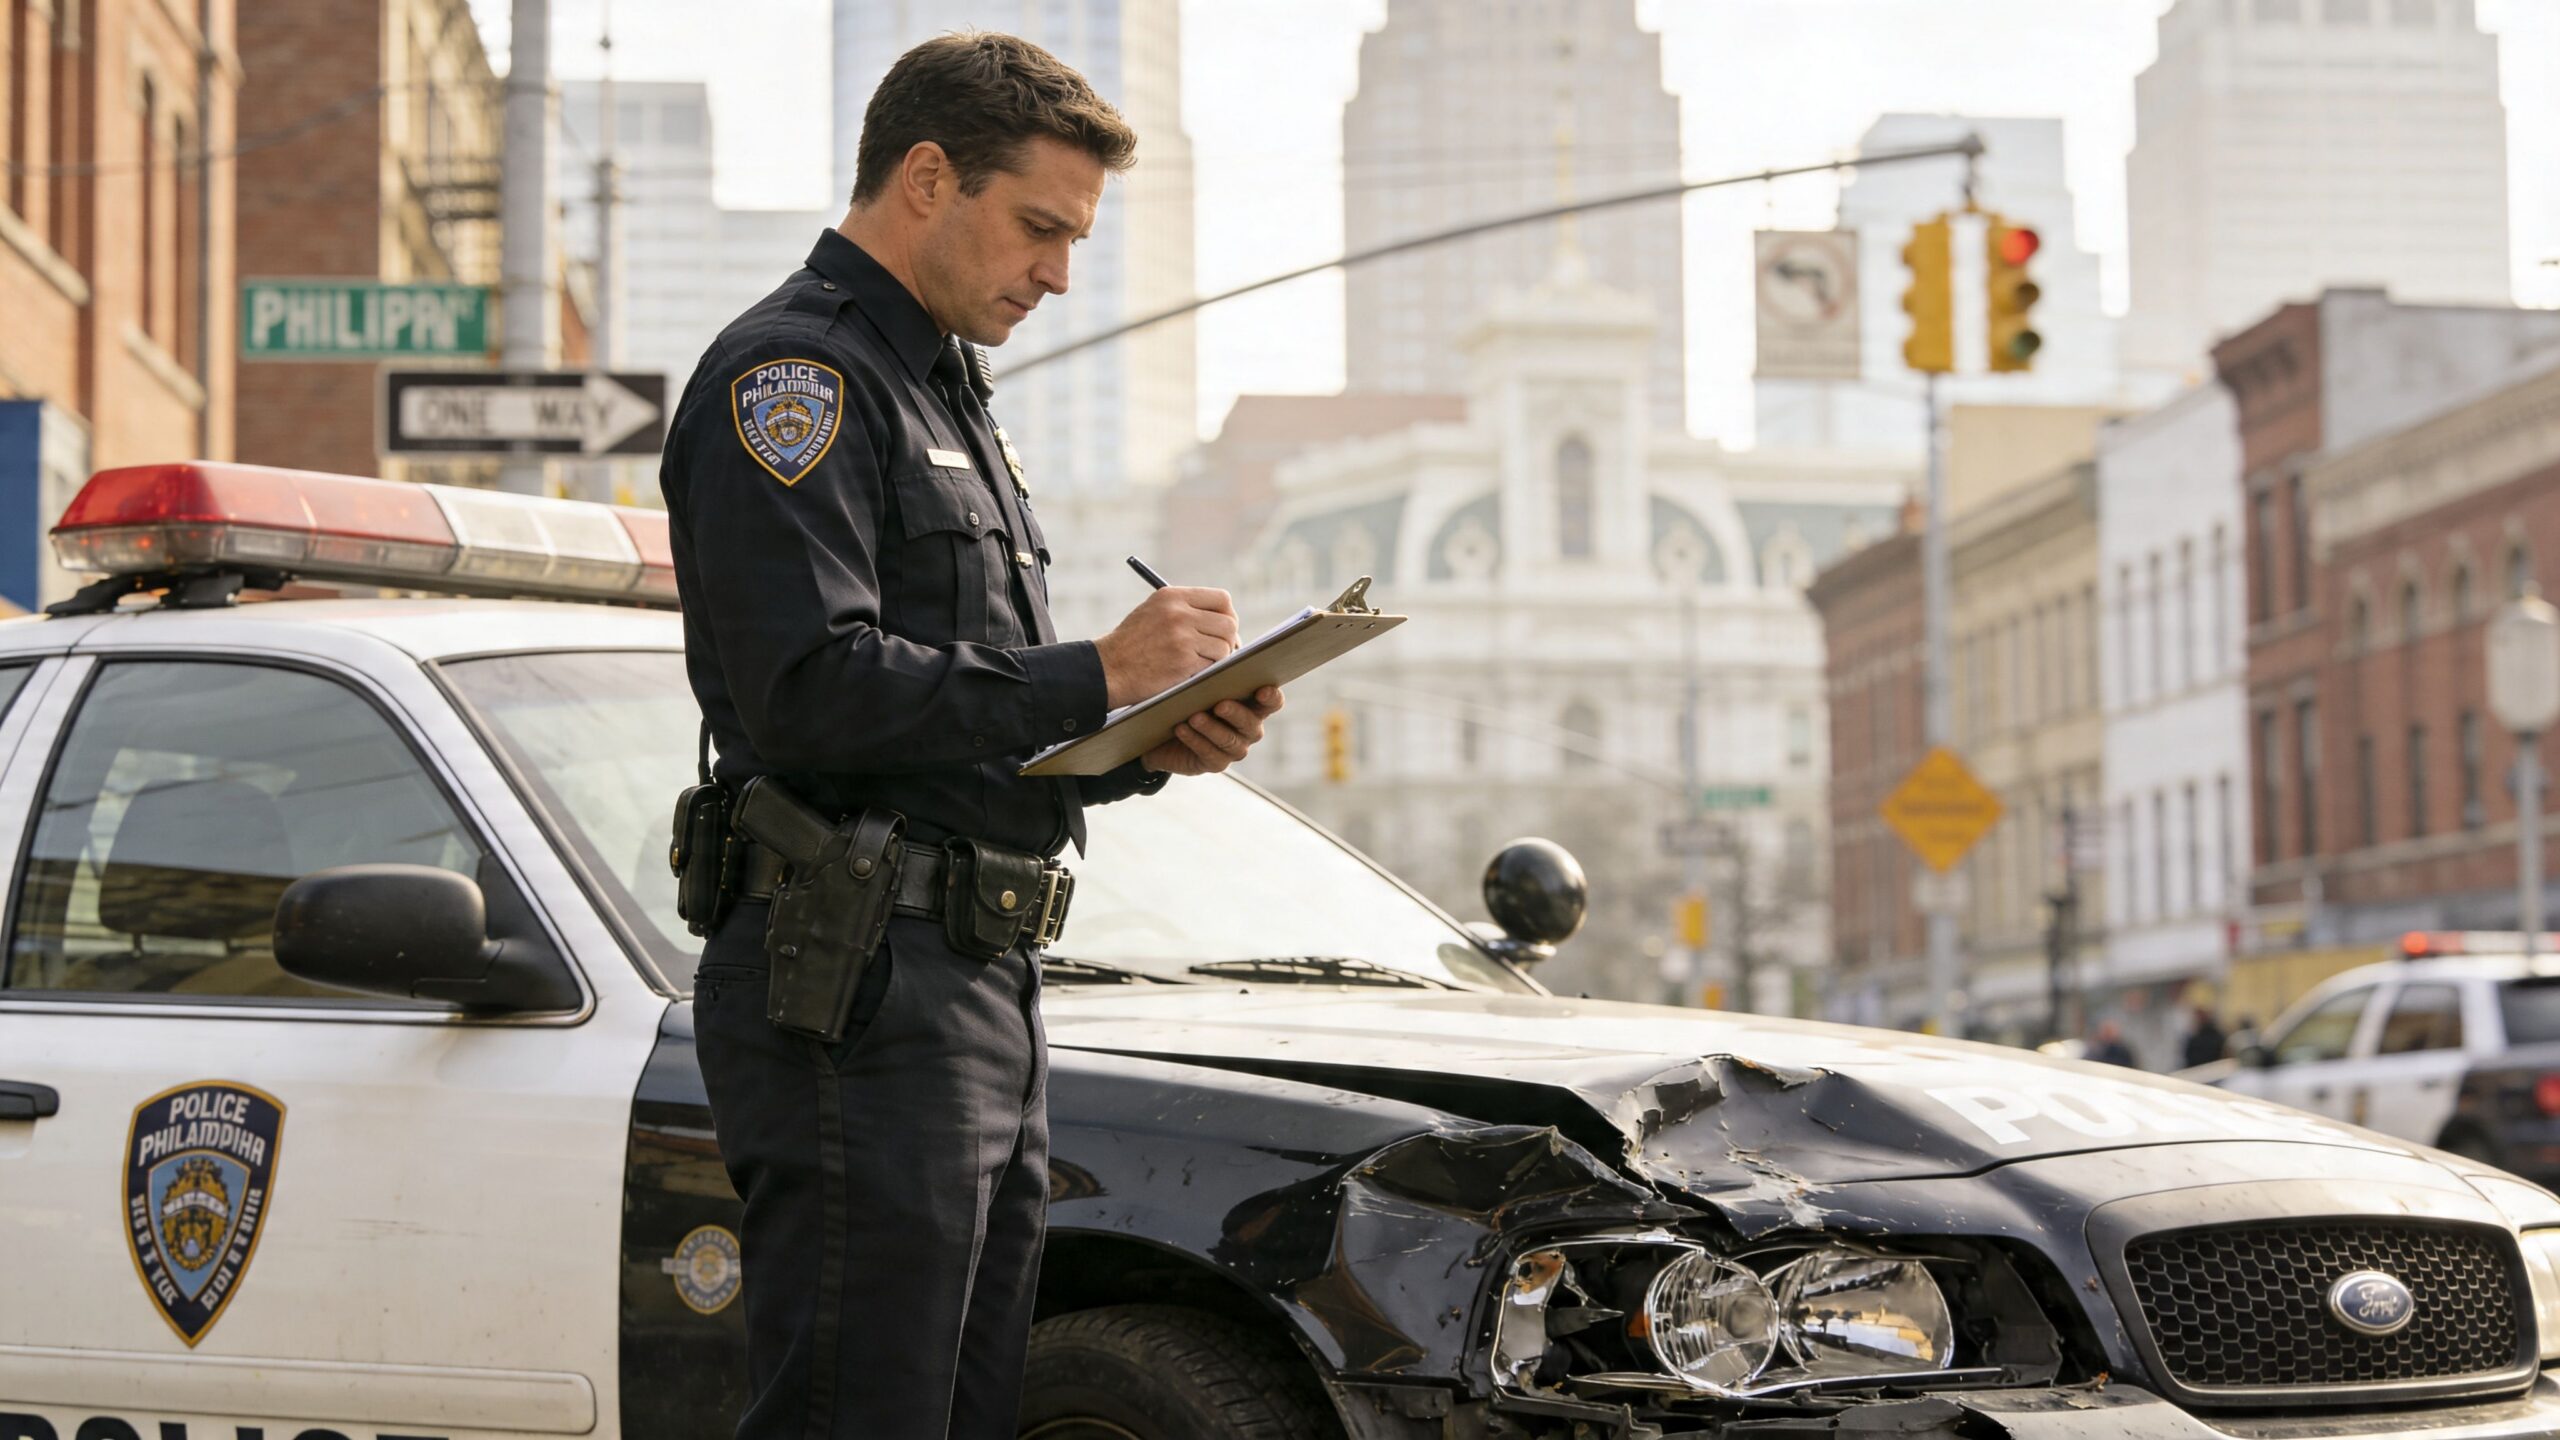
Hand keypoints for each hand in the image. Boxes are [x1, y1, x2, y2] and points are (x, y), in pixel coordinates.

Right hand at [1094, 587, 1239, 707]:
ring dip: (1219, 658)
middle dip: (1229, 639)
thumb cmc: (1131, 644)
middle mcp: (1179, 612)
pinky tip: (1191, 672)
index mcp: (1172, 596)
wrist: (1108, 669)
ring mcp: (1182, 636)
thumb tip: (1224, 617)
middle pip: (1229, 622)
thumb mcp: (1153, 612)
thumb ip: (1184, 608)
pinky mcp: (1183, 661)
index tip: (1222, 628)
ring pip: (1225, 646)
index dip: (1228, 615)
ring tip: (1202, 662)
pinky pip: (1214, 664)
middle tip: (1220, 651)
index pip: (1222, 598)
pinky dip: (1208, 671)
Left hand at [1143, 686, 1283, 776]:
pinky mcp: (1216, 763)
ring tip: (1194, 717)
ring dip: (1211, 728)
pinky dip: (1195, 741)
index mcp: (1252, 705)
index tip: (1262, 690)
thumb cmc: (1188, 699)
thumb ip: (1216, 676)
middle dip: (1236, 713)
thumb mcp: (1201, 684)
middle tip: (1219, 704)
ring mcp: (1234, 749)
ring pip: (1230, 741)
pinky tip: (1181, 729)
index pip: (1272, 702)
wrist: (1164, 728)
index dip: (1272, 698)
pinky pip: (1210, 754)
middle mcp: (1248, 729)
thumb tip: (1220, 661)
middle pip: (1251, 724)